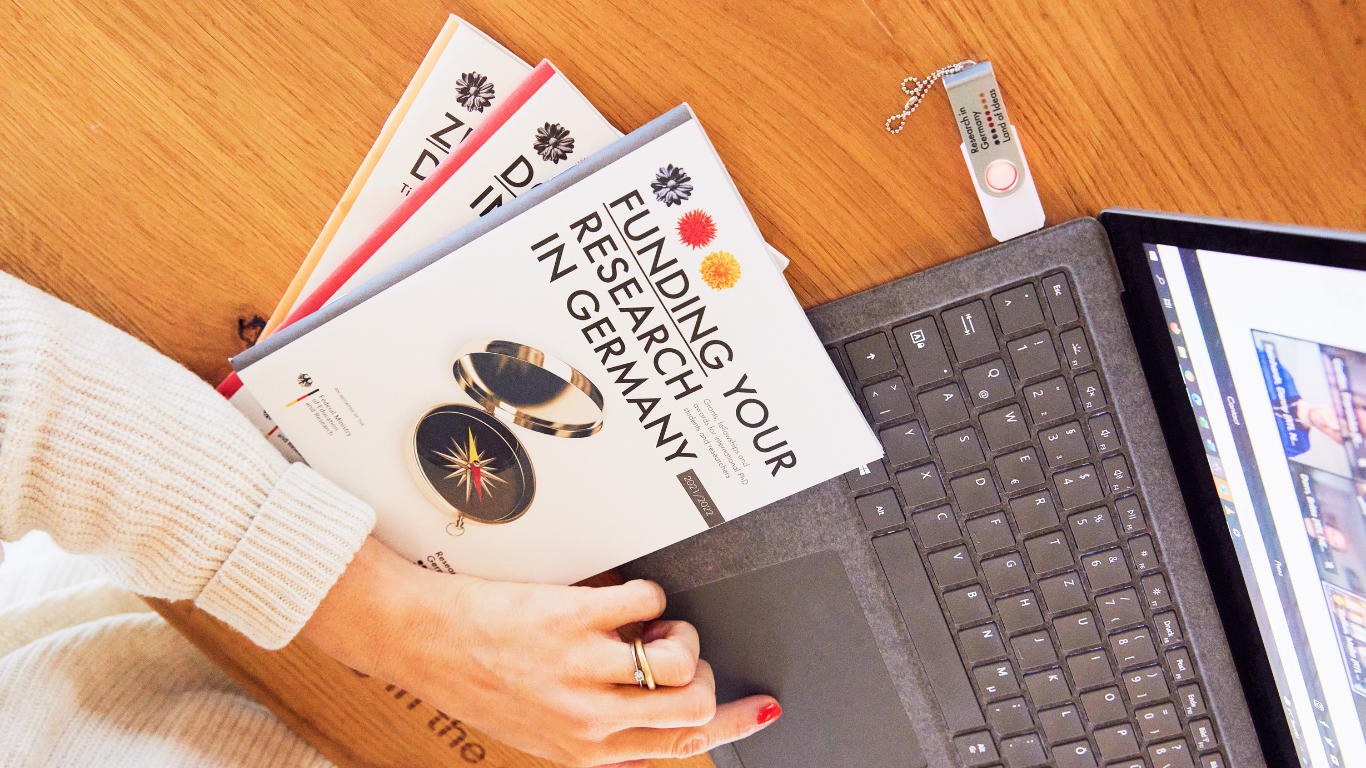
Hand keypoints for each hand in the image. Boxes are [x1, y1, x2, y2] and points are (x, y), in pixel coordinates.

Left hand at [300, 537, 780, 766]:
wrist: (419, 640)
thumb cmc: (474, 681)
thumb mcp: (540, 730)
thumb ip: (602, 731)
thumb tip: (657, 721)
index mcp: (586, 748)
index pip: (682, 745)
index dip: (735, 724)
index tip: (762, 708)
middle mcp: (588, 716)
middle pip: (695, 701)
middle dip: (702, 669)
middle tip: (675, 646)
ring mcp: (582, 667)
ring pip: (680, 653)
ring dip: (677, 628)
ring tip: (645, 620)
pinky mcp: (573, 617)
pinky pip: (646, 599)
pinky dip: (644, 590)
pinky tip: (616, 593)